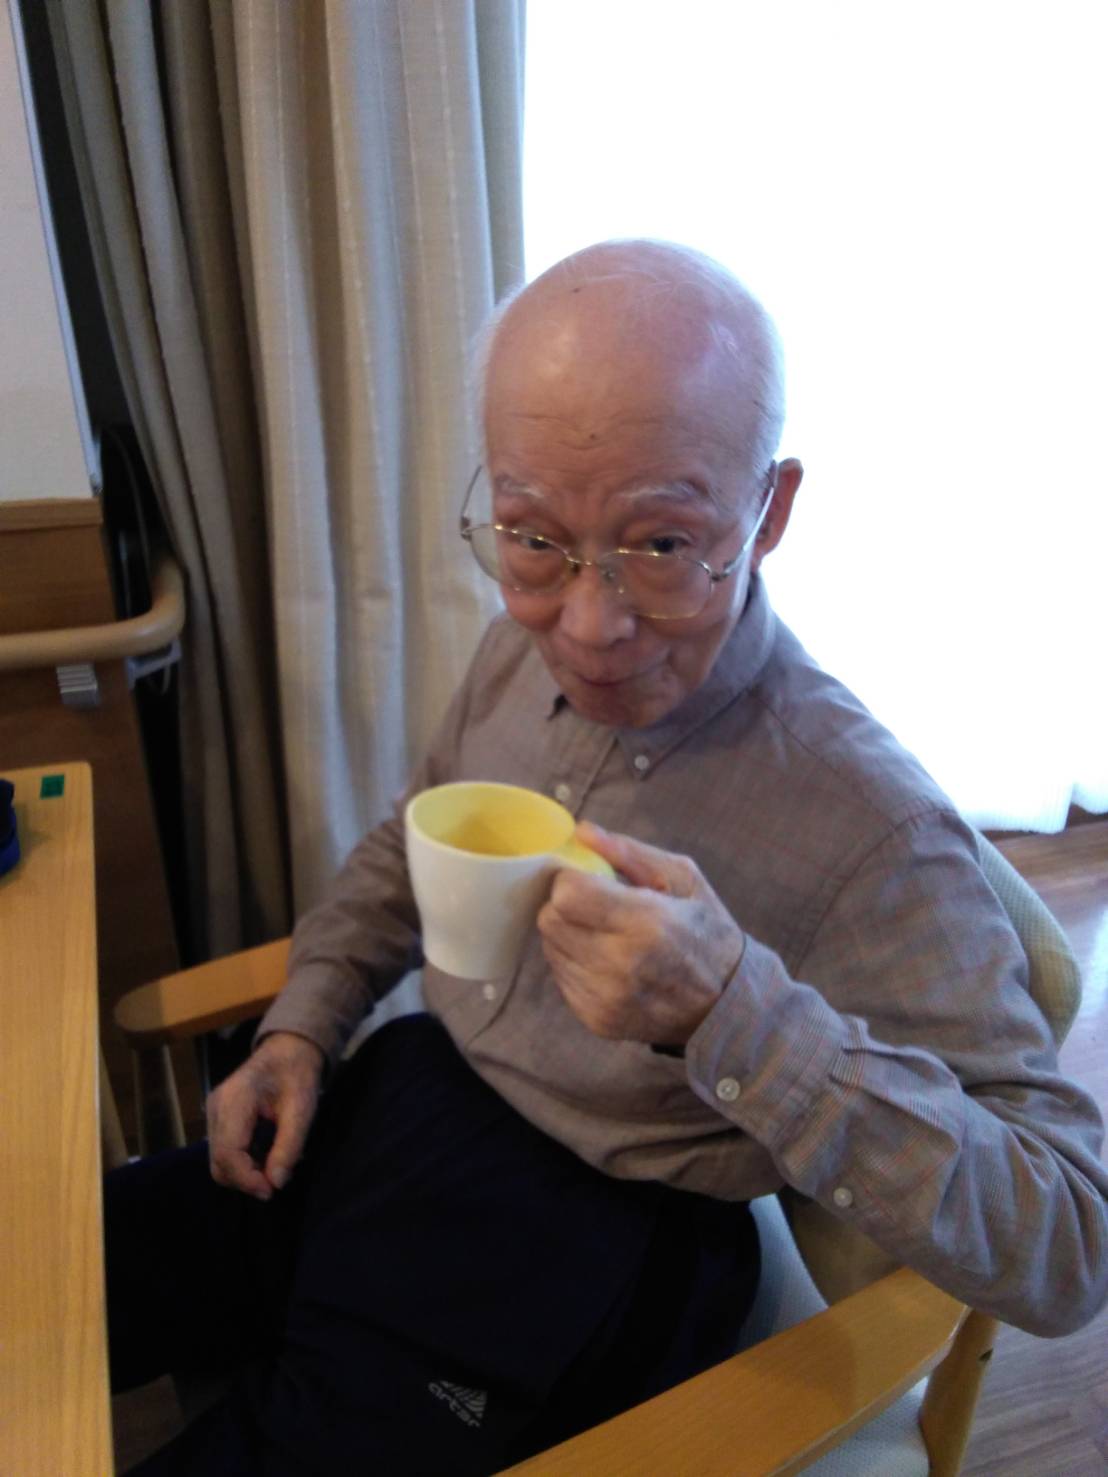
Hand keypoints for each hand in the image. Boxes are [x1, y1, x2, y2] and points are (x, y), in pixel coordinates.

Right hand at [206, 1031, 323, 1199]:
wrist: (288, 1050)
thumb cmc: (297, 1074)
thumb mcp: (303, 1109)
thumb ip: (289, 1146)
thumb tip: (276, 1183)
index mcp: (235, 1099)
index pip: (228, 1152)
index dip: (247, 1179)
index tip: (271, 1190)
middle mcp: (216, 1107)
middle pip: (218, 1161)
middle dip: (245, 1180)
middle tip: (275, 1183)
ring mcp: (213, 1112)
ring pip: (218, 1160)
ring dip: (243, 1174)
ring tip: (272, 1169)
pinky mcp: (218, 1118)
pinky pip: (223, 1150)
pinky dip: (241, 1162)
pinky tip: (263, 1158)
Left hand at [537, 821, 744, 1044]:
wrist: (726, 1005)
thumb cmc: (706, 931)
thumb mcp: (683, 878)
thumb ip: (629, 852)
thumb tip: (581, 832)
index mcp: (646, 924)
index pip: (566, 894)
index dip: (572, 879)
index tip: (591, 880)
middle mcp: (621, 966)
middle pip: (550, 920)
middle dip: (566, 905)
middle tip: (597, 906)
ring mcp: (606, 999)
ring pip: (550, 948)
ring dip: (570, 935)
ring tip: (607, 935)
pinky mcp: (596, 1020)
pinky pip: (560, 977)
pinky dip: (576, 963)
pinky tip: (608, 962)